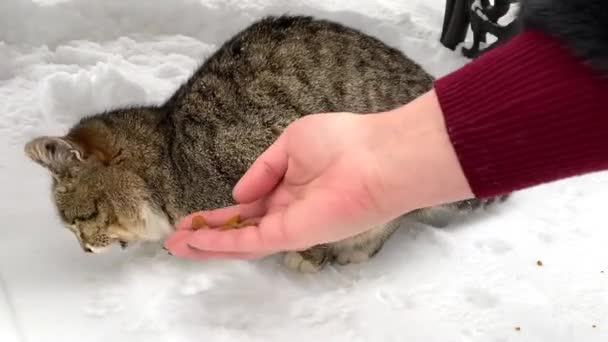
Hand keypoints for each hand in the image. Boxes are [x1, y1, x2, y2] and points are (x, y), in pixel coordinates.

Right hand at [164, 90, 472, 259]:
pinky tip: (196, 242)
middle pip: (240, 229)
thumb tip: (239, 193)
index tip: (194, 217)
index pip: (249, 206)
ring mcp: (290, 225)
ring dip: (207, 245)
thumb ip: (263, 170)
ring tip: (177, 246)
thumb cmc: (344, 141)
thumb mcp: (291, 143)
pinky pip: (250, 242)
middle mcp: (289, 211)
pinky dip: (221, 243)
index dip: (220, 213)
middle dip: (207, 235)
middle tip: (176, 240)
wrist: (378, 156)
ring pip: (241, 242)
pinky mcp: (293, 233)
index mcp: (291, 188)